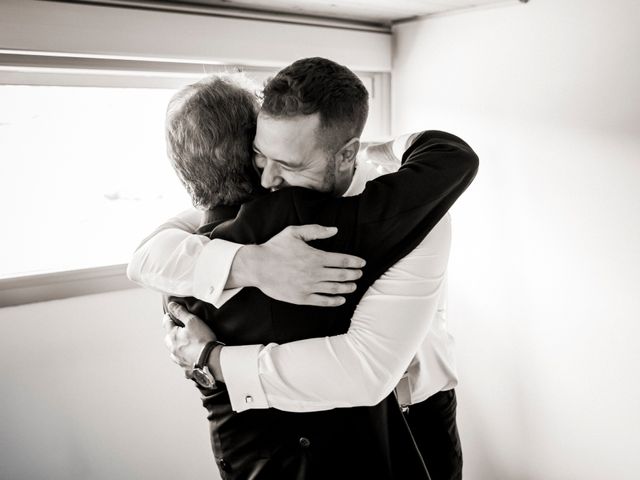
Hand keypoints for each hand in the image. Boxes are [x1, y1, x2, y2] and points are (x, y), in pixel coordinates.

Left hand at [163, 302, 215, 370]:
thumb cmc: (202, 340)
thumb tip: (171, 305)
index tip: (169, 315)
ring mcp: (179, 360)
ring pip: (173, 352)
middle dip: (170, 333)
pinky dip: (185, 359)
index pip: (166, 323)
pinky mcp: (186, 368)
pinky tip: (190, 358)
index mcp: (173, 336)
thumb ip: (181, 312)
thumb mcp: (193, 321)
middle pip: (167, 339)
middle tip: (176, 330)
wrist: (211, 359)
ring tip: (183, 344)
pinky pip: (182, 363)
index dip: (168, 317)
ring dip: (176, 347)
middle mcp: (173, 349)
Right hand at [230, 225, 365, 306]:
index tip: (362, 263)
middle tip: (359, 274)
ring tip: (353, 286)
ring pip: (334, 288)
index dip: (355, 262)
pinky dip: (334, 300)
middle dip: (354, 275)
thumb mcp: (294, 232)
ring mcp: (309, 287)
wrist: (257, 266)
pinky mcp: (302, 297)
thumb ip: (316, 230)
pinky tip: (341, 299)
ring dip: (347, 287)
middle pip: (341, 275)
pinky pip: (323, 301)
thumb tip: (335, 230)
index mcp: (315, 256)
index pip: (342, 260)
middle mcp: (315, 273)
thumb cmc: (275, 247)